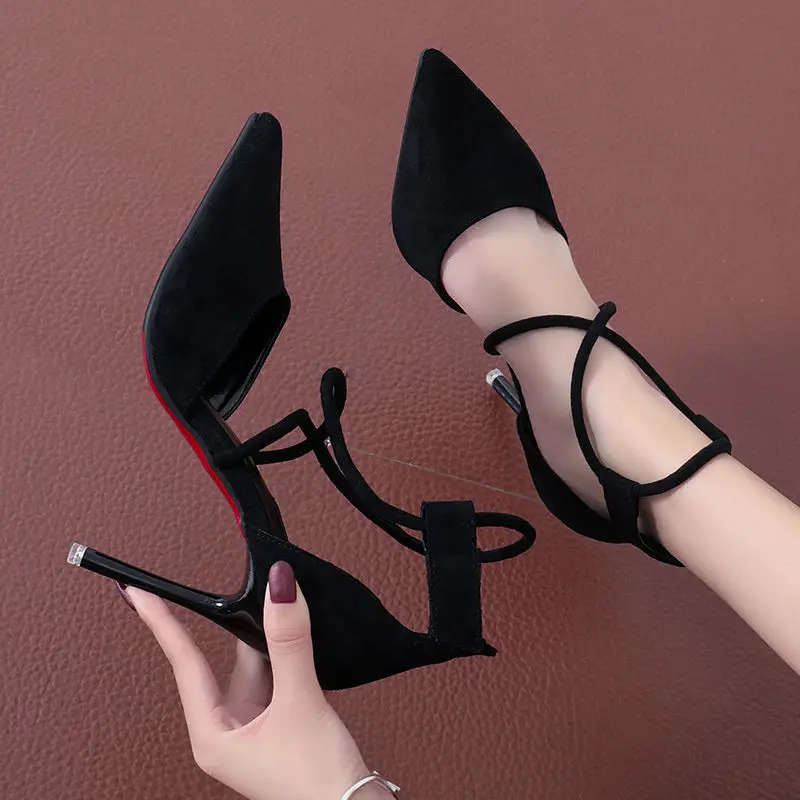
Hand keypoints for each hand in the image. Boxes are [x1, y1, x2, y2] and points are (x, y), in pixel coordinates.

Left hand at [124, 562, 386, 799]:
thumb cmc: (317, 783)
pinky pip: (277, 677)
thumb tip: (278, 588)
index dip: (162, 624)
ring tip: (286, 608)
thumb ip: (289, 642)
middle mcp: (229, 731)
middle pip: (228, 662)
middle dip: (241, 625)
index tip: (139, 594)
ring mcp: (255, 728)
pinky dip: (287, 655)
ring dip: (271, 641)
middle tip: (250, 585)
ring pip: (257, 667)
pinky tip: (297, 638)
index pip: (185, 664)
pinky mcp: (280, 724)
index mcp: (213, 737)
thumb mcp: (300, 703)